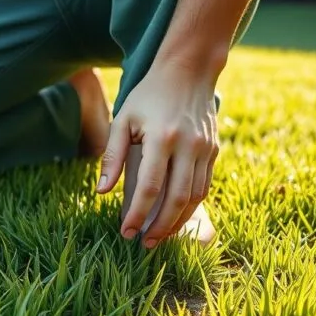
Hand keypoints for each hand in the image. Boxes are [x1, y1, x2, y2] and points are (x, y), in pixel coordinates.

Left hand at [95, 61, 218, 247]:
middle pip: (177, 199)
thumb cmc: (148, 96)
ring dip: (177, 222)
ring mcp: (205, 150)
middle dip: (160, 227)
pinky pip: (204, 186)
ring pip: (195, 198)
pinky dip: (191, 207)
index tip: (125, 231)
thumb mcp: (123, 120)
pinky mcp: (213, 151)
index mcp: (162, 139)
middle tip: (144, 244)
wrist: (188, 71)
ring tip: (159, 237)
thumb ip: (112, 156)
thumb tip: (101, 192)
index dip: (137, 214)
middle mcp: (188, 146)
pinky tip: (175, 217)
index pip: (150, 188)